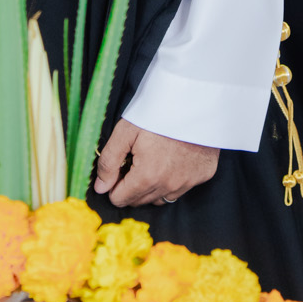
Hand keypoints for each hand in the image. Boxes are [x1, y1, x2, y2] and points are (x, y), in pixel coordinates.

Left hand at [93, 120, 219, 205]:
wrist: (195, 99)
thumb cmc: (158, 113)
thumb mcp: (125, 131)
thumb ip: (109, 162)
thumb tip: (100, 188)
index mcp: (147, 176)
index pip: (120, 199)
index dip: (114, 184)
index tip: (120, 167)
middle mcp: (169, 186)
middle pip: (139, 201)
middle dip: (131, 186)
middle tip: (134, 160)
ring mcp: (188, 182)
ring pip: (160, 198)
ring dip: (151, 186)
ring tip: (152, 161)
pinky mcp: (202, 176)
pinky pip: (180, 189)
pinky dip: (172, 180)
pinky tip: (172, 160)